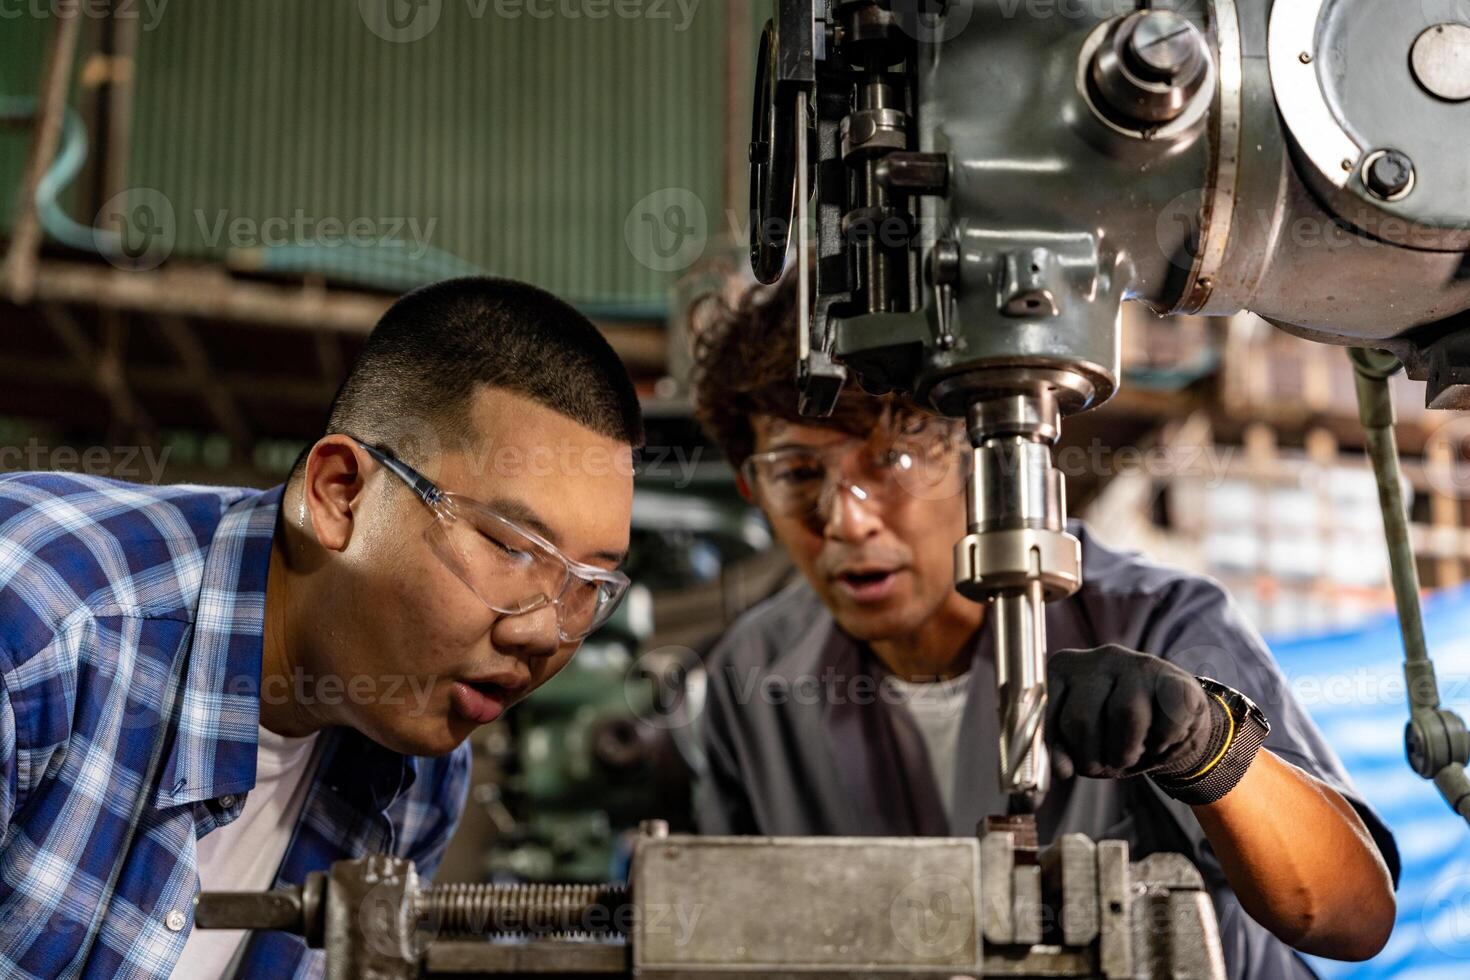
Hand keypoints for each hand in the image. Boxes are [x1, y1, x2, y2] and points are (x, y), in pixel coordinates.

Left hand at [1045, 645, 1221, 780]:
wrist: (1169, 723)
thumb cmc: (1112, 732)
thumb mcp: (1079, 742)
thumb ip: (1060, 750)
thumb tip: (1061, 770)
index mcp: (1065, 668)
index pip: (1045, 708)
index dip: (1055, 746)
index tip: (1066, 770)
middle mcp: (1099, 658)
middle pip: (1081, 717)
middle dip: (1091, 756)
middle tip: (1105, 765)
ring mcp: (1139, 664)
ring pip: (1125, 713)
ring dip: (1127, 751)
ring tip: (1130, 755)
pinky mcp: (1176, 678)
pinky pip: (1166, 718)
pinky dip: (1163, 743)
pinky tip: (1160, 742)